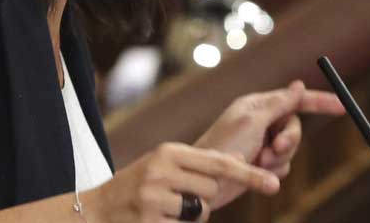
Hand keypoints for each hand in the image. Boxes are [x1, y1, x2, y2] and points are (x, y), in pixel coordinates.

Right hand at [88, 142, 279, 221]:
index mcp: (169, 152)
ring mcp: (154, 198)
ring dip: (191, 215)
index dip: (249, 174)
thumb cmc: (137, 186)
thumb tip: (239, 158)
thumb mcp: (163, 165)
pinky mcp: (150, 221)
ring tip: (165, 210)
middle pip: (213, 190)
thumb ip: (198, 163)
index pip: (220, 162)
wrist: (95, 210)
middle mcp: (162, 171)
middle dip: (204, 198)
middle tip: (179, 198)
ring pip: (201, 211)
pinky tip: (156, 221)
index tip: (274, 183)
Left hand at [193, 80, 344, 205]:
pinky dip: (274, 171)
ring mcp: (261, 143)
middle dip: (290, 139)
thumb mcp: (252, 121)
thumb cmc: (223, 147)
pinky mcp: (261, 163)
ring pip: (291, 149)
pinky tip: (258, 173)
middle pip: (295, 126)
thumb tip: (298, 85)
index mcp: (257, 105)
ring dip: (279, 157)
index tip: (341, 106)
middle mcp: (261, 121)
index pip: (295, 99)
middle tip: (276, 148)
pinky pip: (283, 166)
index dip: (320, 102)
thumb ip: (278, 104)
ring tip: (259, 162)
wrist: (205, 181)